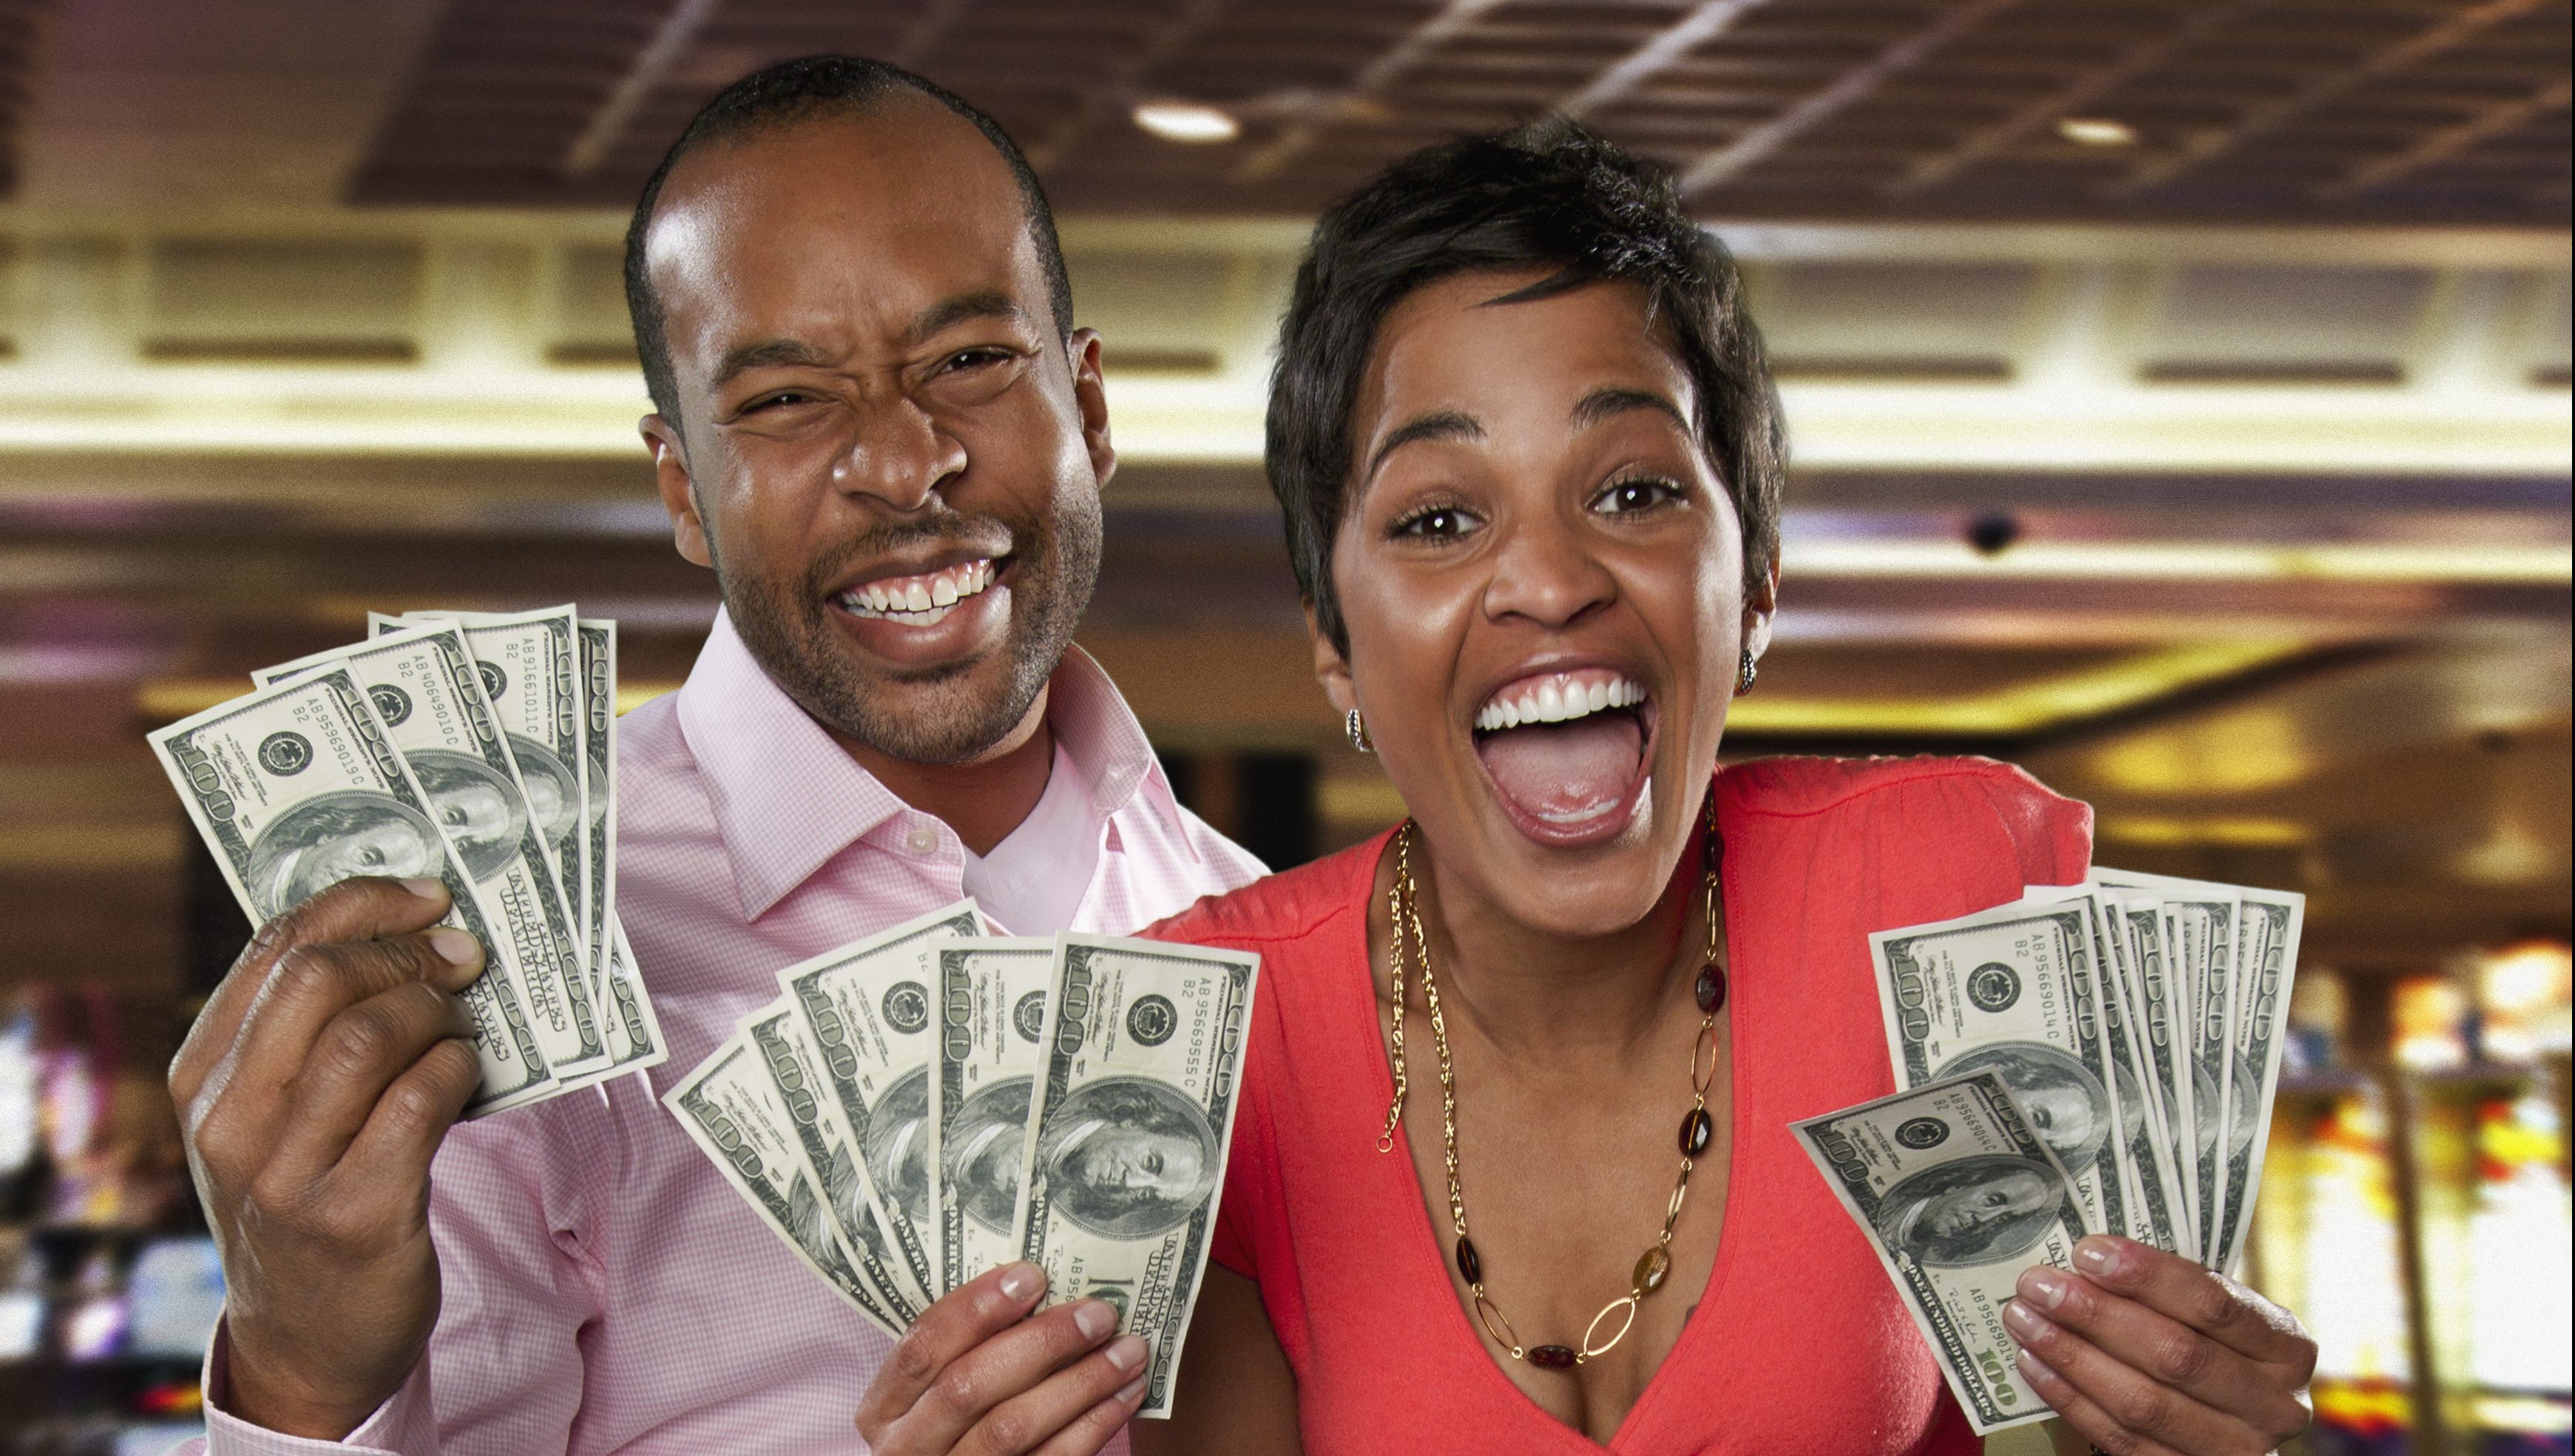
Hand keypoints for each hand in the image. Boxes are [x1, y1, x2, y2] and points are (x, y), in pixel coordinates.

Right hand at [169, 876, 488, 1438]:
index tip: (425, 893)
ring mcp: (287, 1172)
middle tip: (463, 955)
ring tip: (462, 1022)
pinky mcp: (357, 1214)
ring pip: (373, 1034)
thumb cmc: (307, 1199)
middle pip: (321, 979)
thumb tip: (397, 927)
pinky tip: (468, 1073)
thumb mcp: (273, 1116)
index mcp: (202, 1077)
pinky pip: (421, 1101)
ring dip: (438, 1010)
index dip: (361, 902)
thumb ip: (306, 1031)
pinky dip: (459, 1068)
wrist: (307, 1341)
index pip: (275, 948)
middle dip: (408, 951)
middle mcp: (230, 1121)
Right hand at [857, 1262, 1150, 1454]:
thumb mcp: (937, 1388)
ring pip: (1012, 1427)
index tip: (1032, 1275)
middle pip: (969, 1386)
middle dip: (1041, 1343)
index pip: (922, 1346)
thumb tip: (1043, 1286)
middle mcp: (907, 1447)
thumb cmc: (957, 1422)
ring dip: (1081, 1382)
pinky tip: (1125, 1395)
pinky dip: (1094, 1425)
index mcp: (884, 1407)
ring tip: (1128, 1351)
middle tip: (1099, 1314)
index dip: (975, 1308)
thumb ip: (970, 1348)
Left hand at [2004, 1235, 2315, 1455]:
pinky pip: (2121, 1439)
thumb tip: (2086, 1258)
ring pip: (2143, 1402)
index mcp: (2286, 1346)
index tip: (2086, 1251)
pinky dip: (2071, 1399)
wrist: (2232, 1426)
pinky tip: (2035, 1364)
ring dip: (2072, 1356)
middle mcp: (2273, 1404)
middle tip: (2038, 1285)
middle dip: (2097, 1315)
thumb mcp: (2216, 1320)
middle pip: (2175, 1354)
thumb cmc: (2215, 1350)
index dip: (2147, 1275)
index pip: (2213, 1303)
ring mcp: (2237, 1450)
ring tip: (2025, 1320)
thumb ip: (2171, 1293)